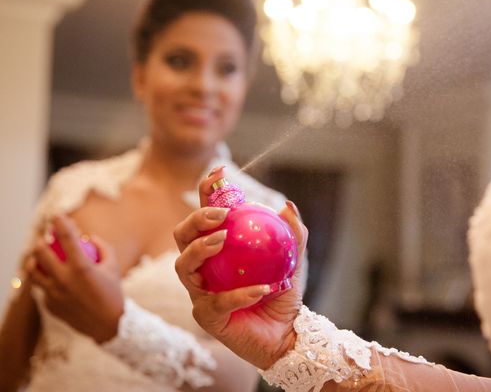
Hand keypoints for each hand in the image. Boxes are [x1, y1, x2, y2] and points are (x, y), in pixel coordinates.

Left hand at [27, 215, 123, 343]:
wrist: (109, 324)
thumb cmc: (113, 291)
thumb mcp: (113, 266)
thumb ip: (102, 247)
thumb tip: (89, 237)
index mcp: (81, 267)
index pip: (67, 238)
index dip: (61, 222)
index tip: (56, 214)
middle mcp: (63, 280)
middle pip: (41, 253)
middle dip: (41, 242)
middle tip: (46, 239)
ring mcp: (54, 294)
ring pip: (34, 273)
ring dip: (35, 262)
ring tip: (39, 258)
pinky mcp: (50, 306)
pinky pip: (43, 289)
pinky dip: (47, 281)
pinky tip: (54, 280)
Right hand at [174, 174, 307, 369]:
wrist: (286, 334)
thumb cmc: (282, 294)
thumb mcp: (293, 261)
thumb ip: (293, 235)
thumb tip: (288, 206)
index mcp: (218, 247)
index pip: (206, 214)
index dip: (206, 191)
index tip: (221, 172)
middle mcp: (203, 267)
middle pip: (182, 235)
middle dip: (196, 218)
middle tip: (221, 214)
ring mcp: (200, 291)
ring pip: (183, 265)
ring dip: (200, 248)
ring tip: (222, 239)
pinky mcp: (206, 317)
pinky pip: (215, 302)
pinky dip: (238, 293)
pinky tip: (260, 289)